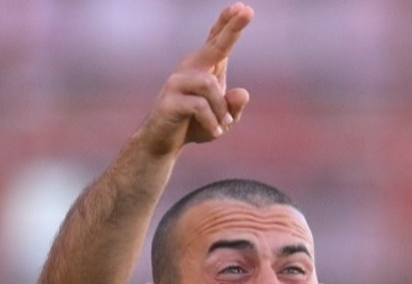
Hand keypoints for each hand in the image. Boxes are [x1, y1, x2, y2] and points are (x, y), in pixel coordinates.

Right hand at [137, 3, 252, 155]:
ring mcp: (177, 82)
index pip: (217, 41)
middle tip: (247, 11)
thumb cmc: (195, 125)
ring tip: (224, 126)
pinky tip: (215, 132)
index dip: (228, 23)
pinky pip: (200, 106)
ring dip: (222, 109)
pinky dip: (212, 121)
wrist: (164, 142)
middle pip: (214, 46)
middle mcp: (190, 69)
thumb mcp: (223, 119)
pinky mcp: (170, 100)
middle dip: (231, 29)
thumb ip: (234, 107)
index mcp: (204, 68)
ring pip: (210, 86)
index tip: (242, 7)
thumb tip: (243, 93)